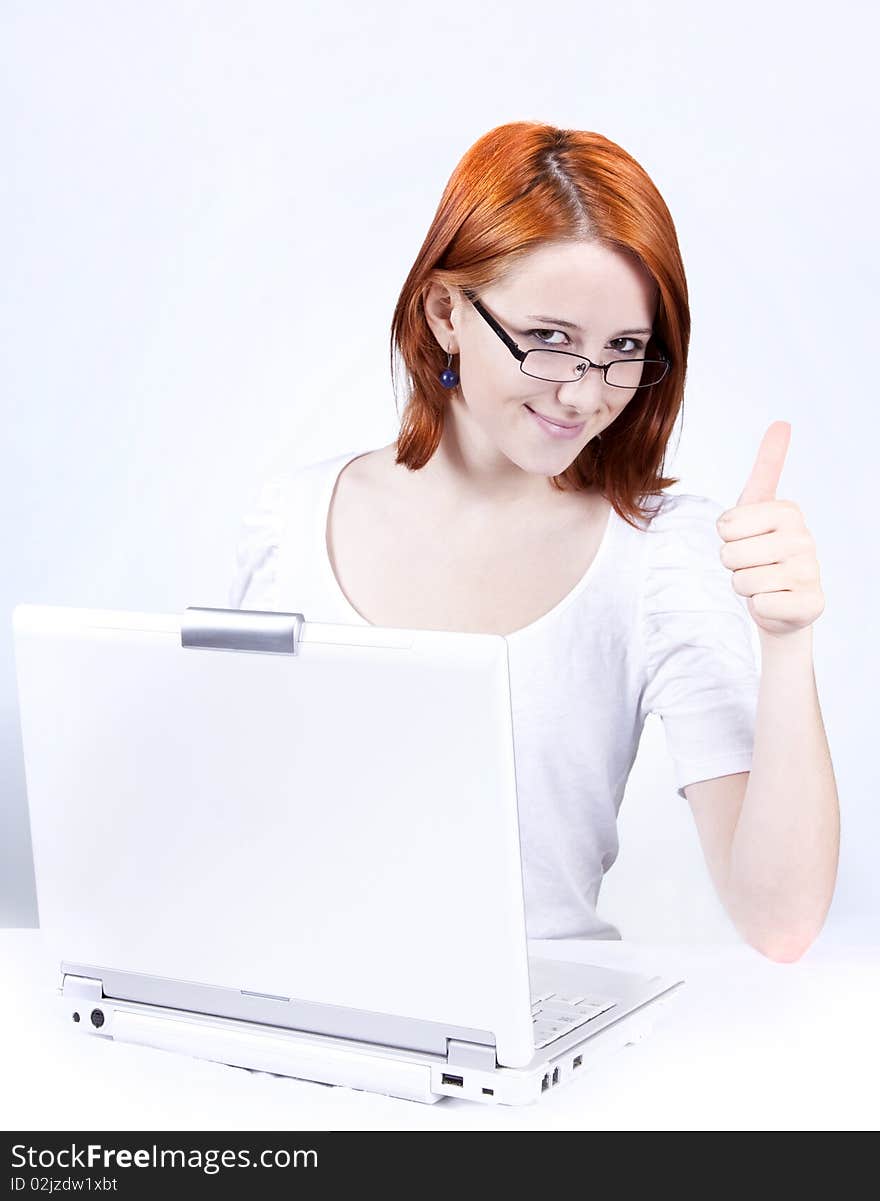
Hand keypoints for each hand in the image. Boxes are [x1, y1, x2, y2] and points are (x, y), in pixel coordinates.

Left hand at [716, 421, 824, 638]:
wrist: (782, 602)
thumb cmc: (763, 550)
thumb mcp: (758, 506)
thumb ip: (767, 466)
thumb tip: (782, 422)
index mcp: (788, 511)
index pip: (725, 526)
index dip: (727, 538)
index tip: (747, 539)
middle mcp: (805, 539)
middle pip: (730, 555)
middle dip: (733, 565)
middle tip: (754, 565)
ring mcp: (810, 572)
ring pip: (742, 581)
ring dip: (744, 586)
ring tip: (763, 582)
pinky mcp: (810, 604)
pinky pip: (760, 605)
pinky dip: (760, 608)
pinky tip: (775, 601)